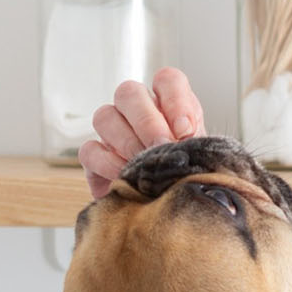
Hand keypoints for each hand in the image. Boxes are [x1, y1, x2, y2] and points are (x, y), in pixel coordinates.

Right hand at [78, 68, 206, 198]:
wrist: (168, 211)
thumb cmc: (186, 180)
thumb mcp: (202, 162)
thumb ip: (198, 147)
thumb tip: (187, 139)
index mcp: (168, 105)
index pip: (167, 80)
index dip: (175, 100)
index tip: (185, 131)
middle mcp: (136, 112)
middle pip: (129, 92)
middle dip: (147, 120)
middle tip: (162, 147)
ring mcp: (112, 132)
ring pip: (104, 116)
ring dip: (126, 141)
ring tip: (144, 166)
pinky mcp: (94, 159)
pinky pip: (90, 150)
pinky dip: (107, 163)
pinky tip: (126, 176)